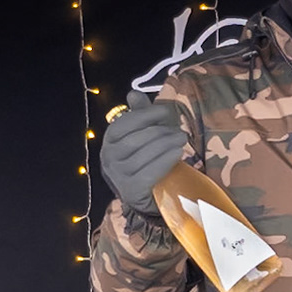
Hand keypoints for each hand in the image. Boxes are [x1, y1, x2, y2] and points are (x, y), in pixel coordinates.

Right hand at [98, 92, 186, 216]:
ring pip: (143, 154)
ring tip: (182, 139)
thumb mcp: (141, 136)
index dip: (145, 115)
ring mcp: (119, 176)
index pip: (124, 123)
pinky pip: (149, 173)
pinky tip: (178, 153)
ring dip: (166, 144)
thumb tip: (133, 94)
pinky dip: (165, 161)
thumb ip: (138, 115)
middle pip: (135, 139)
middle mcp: (109, 158)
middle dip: (160, 132)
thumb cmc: (145, 161)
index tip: (165, 111)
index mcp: (110, 141)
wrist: (146, 196)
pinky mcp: (132, 191)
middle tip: (179, 131)